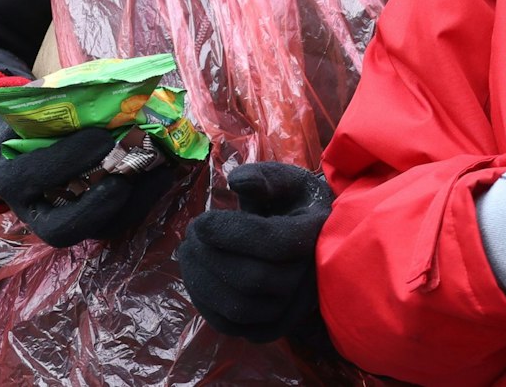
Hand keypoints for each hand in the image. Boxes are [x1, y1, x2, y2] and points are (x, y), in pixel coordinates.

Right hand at [0, 105, 178, 247]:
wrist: (20, 143)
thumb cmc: (33, 119)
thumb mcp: (37, 104)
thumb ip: (66, 97)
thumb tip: (121, 84)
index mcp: (11, 175)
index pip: (33, 177)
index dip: (70, 159)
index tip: (102, 137)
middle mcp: (33, 210)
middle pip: (63, 228)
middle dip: (99, 203)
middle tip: (126, 175)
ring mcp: (63, 220)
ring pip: (97, 230)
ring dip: (133, 202)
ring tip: (160, 171)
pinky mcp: (90, 222)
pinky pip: (117, 222)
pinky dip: (143, 200)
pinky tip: (163, 173)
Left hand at [175, 162, 331, 341]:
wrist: (313, 244)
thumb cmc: (294, 206)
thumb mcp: (286, 182)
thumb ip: (264, 177)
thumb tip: (237, 182)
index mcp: (318, 235)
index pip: (274, 242)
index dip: (231, 233)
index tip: (201, 220)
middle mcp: (312, 279)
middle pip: (253, 278)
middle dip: (210, 256)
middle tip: (190, 233)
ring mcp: (293, 309)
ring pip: (240, 307)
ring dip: (202, 281)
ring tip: (187, 253)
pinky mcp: (273, 327)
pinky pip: (233, 326)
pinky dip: (206, 305)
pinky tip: (196, 277)